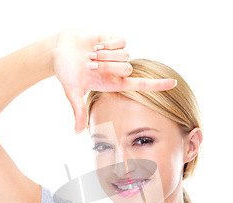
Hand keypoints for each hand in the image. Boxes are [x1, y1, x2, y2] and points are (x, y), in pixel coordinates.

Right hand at [51, 30, 176, 133]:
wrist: (58, 49)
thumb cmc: (65, 71)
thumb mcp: (71, 92)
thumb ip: (78, 111)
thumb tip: (76, 133)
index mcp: (114, 84)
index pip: (142, 85)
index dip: (158, 84)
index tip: (174, 83)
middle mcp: (118, 70)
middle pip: (128, 69)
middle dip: (107, 67)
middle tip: (90, 65)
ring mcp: (117, 55)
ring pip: (125, 55)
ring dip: (105, 55)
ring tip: (91, 55)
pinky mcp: (114, 40)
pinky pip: (121, 41)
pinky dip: (107, 43)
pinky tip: (96, 44)